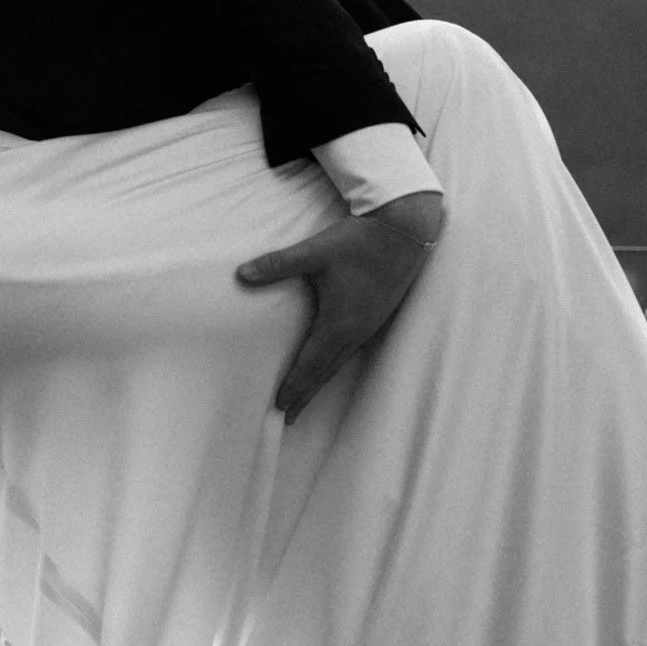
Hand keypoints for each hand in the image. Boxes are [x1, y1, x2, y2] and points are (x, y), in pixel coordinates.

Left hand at [236, 191, 442, 422]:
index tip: (278, 409)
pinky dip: (336, 362)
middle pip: (326, 371)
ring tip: (306, 395)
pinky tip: (331, 359)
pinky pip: (352, 348)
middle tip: (288, 416)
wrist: (406, 228)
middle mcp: (356, 332)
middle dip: (306, 394)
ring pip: (340, 361)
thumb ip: (277, 265)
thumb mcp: (314, 253)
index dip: (294, 388)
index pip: (310, 365)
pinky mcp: (378, 314)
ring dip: (322, 380)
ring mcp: (370, 325)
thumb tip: (241, 275)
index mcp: (339, 324)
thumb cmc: (358, 241)